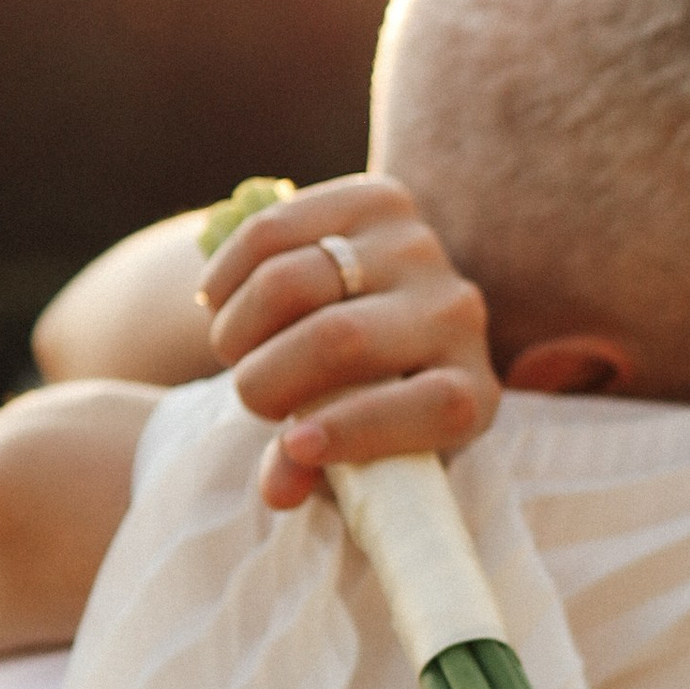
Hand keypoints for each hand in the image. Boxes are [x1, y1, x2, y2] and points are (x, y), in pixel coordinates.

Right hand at [196, 176, 500, 509]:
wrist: (367, 319)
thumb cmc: (357, 411)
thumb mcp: (347, 457)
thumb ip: (316, 475)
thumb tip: (278, 489)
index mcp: (471, 394)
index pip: (438, 404)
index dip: (361, 428)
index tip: (294, 445)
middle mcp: (458, 313)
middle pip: (341, 339)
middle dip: (266, 378)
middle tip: (248, 396)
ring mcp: (420, 248)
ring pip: (291, 280)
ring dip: (237, 327)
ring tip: (232, 349)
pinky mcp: (378, 199)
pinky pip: (272, 231)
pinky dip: (227, 275)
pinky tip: (217, 301)